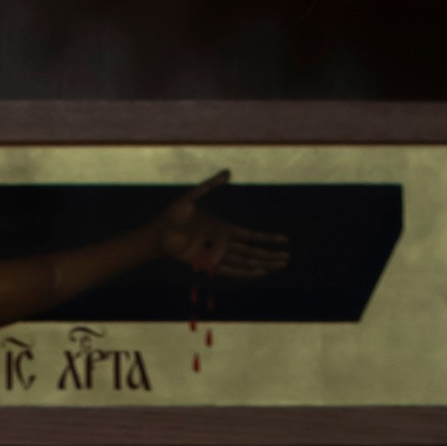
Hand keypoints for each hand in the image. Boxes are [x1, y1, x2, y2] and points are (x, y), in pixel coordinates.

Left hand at [151, 173, 289, 283]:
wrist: (158, 232)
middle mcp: (222, 244)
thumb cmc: (174, 215)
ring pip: (245, 262)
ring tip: (280, 265)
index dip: (268, 239)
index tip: (284, 240)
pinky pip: (230, 269)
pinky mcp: (209, 262)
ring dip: (262, 264)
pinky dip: (245, 271)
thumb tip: (228, 173)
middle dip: (270, 255)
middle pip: (252, 252)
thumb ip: (212, 185)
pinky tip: (259, 272)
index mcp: (223, 229)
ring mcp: (217, 254)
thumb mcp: (194, 196)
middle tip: (288, 259)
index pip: (251, 237)